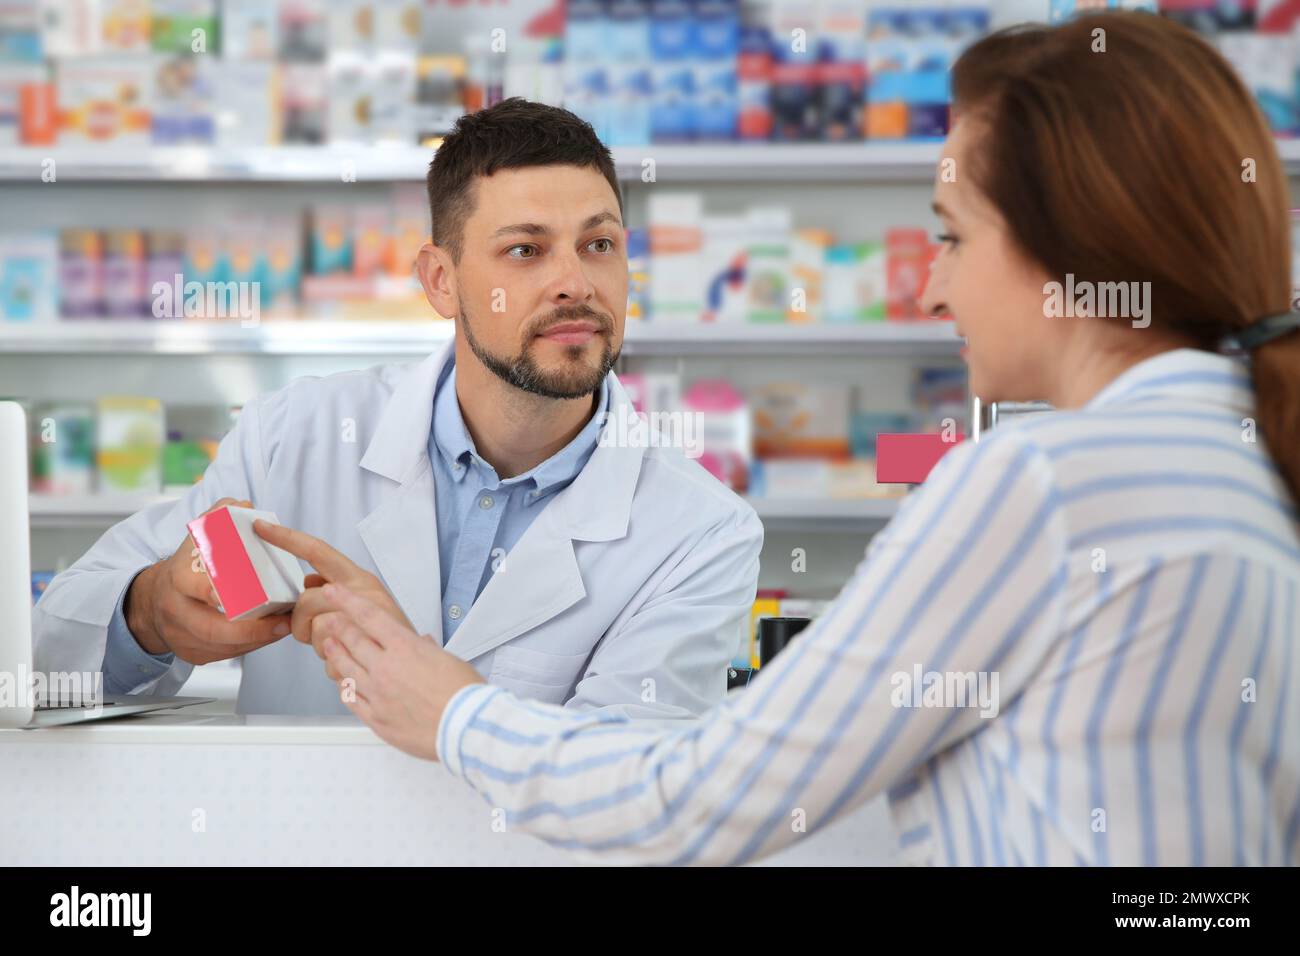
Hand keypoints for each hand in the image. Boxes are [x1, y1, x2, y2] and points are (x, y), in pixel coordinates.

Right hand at [124, 497, 292, 664]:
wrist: (153, 602)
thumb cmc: (185, 568)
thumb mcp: (196, 537)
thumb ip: (218, 517)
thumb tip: (242, 505)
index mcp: (177, 579)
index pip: (195, 587)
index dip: (214, 593)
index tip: (238, 597)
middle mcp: (176, 611)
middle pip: (212, 629)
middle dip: (251, 630)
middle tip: (283, 622)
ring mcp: (182, 636)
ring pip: (223, 647)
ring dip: (258, 639)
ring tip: (285, 626)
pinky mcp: (193, 654)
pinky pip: (226, 655)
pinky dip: (250, 646)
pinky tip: (270, 635)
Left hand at [251, 518, 413, 665]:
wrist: (417, 665)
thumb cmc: (388, 633)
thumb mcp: (365, 600)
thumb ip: (334, 588)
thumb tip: (308, 581)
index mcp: (360, 579)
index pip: (317, 551)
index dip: (286, 538)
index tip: (261, 528)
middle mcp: (363, 594)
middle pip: (307, 599)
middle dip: (301, 622)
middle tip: (314, 634)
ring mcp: (364, 622)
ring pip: (314, 629)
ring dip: (318, 645)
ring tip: (339, 647)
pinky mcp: (362, 649)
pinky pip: (326, 656)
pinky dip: (332, 664)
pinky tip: (348, 661)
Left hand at [315, 582, 485, 760]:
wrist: (464, 727)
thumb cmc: (463, 694)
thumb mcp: (449, 660)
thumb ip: (428, 650)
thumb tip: (423, 645)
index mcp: (405, 648)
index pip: (369, 616)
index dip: (347, 600)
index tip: (335, 592)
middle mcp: (386, 668)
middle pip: (353, 641)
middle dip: (337, 627)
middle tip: (328, 620)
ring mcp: (377, 694)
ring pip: (346, 669)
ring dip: (336, 654)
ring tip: (329, 646)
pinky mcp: (376, 718)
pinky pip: (351, 699)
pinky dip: (345, 688)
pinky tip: (343, 683)